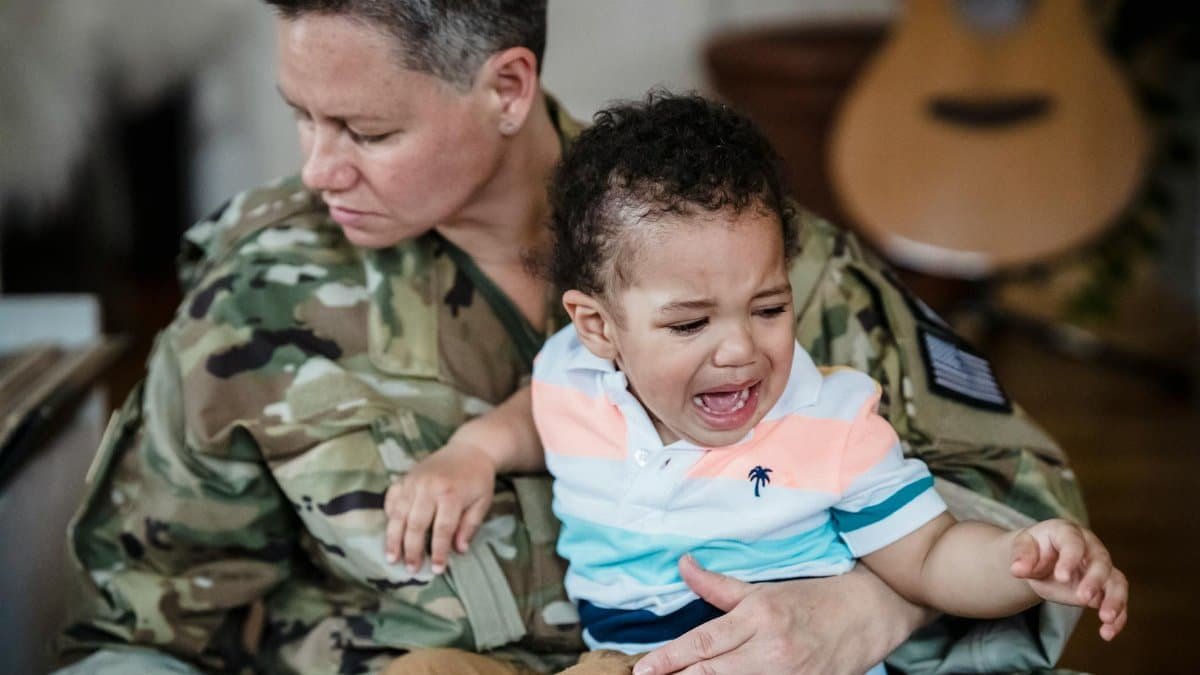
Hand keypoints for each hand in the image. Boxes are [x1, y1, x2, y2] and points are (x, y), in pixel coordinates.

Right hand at [383, 441, 496, 573]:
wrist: (469, 449)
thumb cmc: (478, 479)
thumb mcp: (481, 503)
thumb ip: (469, 526)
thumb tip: (458, 551)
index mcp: (451, 494)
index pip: (442, 529)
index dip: (438, 551)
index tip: (436, 569)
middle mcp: (429, 487)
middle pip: (416, 524)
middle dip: (412, 549)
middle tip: (411, 569)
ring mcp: (413, 481)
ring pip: (399, 514)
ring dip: (394, 538)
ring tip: (392, 557)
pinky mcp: (404, 477)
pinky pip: (391, 498)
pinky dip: (388, 514)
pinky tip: (389, 532)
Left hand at [632, 555, 927, 674]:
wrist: (868, 612)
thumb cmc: (812, 598)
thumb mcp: (763, 589)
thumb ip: (718, 585)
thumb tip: (682, 565)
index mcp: (758, 616)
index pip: (702, 643)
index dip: (669, 658)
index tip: (643, 668)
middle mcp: (770, 648)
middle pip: (712, 672)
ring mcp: (788, 673)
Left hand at [1010, 519, 1127, 640]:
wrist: (1040, 560)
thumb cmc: (1033, 550)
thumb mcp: (1022, 548)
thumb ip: (1021, 556)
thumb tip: (1017, 569)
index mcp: (1067, 532)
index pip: (1073, 542)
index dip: (1070, 559)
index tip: (1061, 577)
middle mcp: (1090, 548)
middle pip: (1100, 562)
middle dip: (1094, 581)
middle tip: (1083, 599)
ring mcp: (1101, 568)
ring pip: (1116, 581)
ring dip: (1114, 600)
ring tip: (1106, 619)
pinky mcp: (1105, 589)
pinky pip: (1117, 602)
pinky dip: (1117, 617)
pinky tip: (1108, 633)